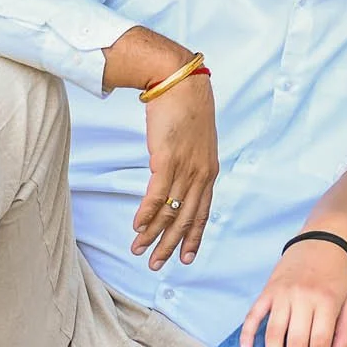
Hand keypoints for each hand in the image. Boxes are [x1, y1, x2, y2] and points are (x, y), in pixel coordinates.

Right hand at [132, 74, 218, 268]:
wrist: (179, 82)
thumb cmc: (184, 109)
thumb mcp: (194, 142)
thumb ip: (187, 163)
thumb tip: (172, 178)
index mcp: (209, 172)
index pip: (203, 212)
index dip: (194, 237)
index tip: (187, 258)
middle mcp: (201, 174)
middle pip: (186, 218)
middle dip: (171, 245)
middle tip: (157, 265)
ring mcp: (185, 167)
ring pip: (170, 210)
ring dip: (153, 234)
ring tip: (140, 250)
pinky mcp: (167, 158)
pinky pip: (157, 194)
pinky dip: (146, 213)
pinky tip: (137, 227)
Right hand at [239, 238, 346, 346]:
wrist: (320, 242)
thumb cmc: (338, 276)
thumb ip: (346, 332)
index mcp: (327, 302)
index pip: (319, 342)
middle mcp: (303, 298)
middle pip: (296, 343)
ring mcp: (282, 294)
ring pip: (273, 334)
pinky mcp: (267, 291)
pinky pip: (253, 315)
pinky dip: (247, 335)